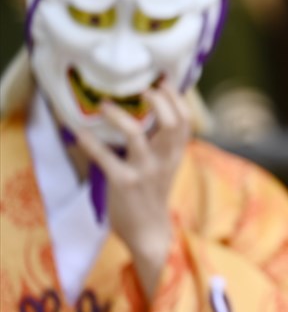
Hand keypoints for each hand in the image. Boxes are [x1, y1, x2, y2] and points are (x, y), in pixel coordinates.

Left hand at [76, 83, 190, 298]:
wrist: (149, 231)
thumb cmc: (153, 193)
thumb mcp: (166, 166)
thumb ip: (162, 142)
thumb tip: (149, 111)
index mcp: (175, 153)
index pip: (185, 120)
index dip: (176, 97)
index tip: (163, 80)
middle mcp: (164, 159)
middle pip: (171, 122)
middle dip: (158, 100)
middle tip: (141, 88)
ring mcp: (144, 171)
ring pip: (138, 136)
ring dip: (120, 117)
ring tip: (105, 105)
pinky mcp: (123, 183)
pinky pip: (105, 158)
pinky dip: (90, 142)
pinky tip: (78, 131)